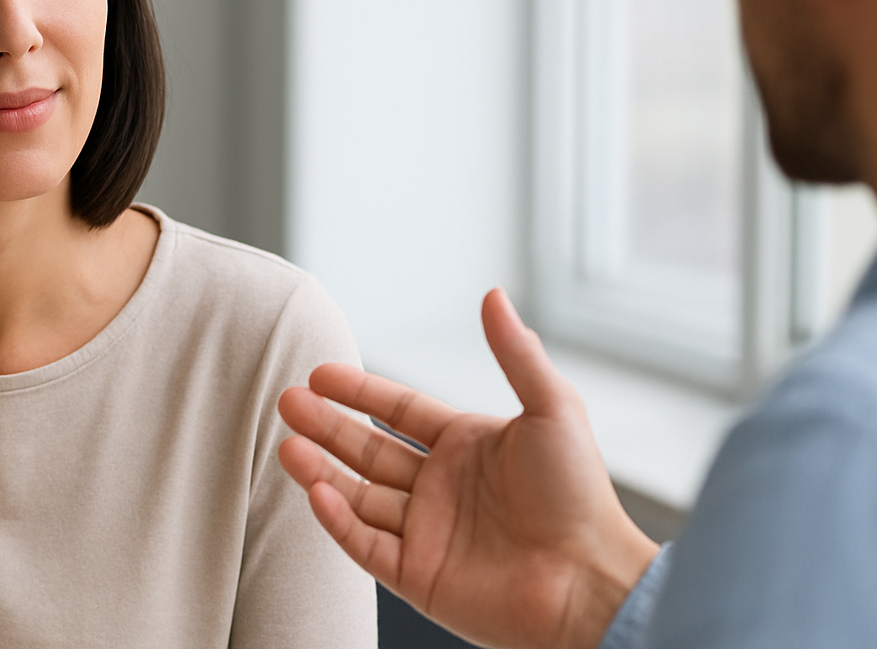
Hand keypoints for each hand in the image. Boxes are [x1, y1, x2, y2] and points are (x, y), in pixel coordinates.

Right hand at [277, 289, 658, 648]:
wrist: (589, 580)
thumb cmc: (581, 495)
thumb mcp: (552, 408)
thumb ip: (515, 352)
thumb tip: (493, 296)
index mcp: (466, 447)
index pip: (399, 411)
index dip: (359, 392)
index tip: (320, 374)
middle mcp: (440, 488)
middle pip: (368, 450)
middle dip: (327, 426)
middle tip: (288, 401)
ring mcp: (426, 533)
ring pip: (358, 496)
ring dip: (320, 470)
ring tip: (287, 444)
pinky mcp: (419, 576)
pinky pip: (365, 544)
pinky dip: (337, 519)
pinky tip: (315, 491)